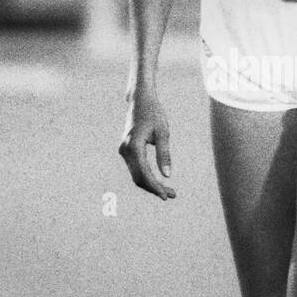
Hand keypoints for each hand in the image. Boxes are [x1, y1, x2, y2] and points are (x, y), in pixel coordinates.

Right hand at [119, 85, 175, 199]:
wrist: (140, 100)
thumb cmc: (154, 113)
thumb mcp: (163, 133)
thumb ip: (164, 154)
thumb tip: (168, 175)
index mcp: (134, 146)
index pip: (143, 173)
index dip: (155, 187)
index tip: (166, 196)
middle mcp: (125, 150)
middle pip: (138, 177)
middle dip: (154, 188)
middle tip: (172, 195)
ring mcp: (123, 150)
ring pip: (136, 175)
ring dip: (151, 184)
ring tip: (169, 191)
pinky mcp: (126, 150)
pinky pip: (135, 168)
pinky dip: (146, 177)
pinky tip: (159, 181)